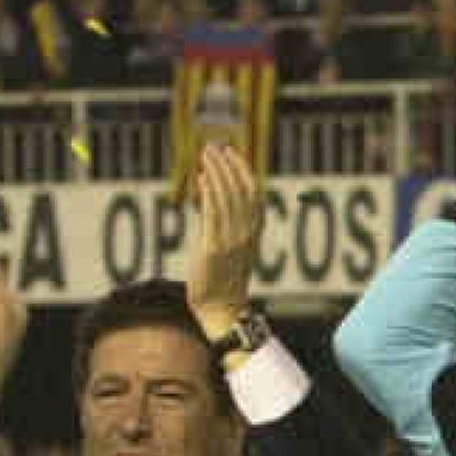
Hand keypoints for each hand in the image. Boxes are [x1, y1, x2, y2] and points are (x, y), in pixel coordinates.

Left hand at [185, 143, 261, 331]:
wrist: (221, 309)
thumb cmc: (221, 278)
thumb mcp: (227, 244)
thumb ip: (220, 218)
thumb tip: (208, 188)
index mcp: (254, 231)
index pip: (253, 192)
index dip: (242, 169)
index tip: (230, 151)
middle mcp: (246, 233)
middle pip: (240, 189)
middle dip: (227, 165)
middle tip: (213, 147)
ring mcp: (232, 240)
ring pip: (227, 196)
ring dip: (216, 172)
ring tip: (205, 155)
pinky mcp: (214, 247)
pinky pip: (213, 213)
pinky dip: (208, 192)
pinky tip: (201, 178)